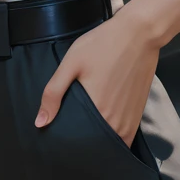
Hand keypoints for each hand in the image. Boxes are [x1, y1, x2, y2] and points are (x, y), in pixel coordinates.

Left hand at [34, 6, 159, 146]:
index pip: (83, 144)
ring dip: (101, 142)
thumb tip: (40, 123)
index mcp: (99, 112)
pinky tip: (101, 123)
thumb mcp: (71, 64)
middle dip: (86, 146)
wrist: (139, 33)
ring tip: (86, 132)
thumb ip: (54, 94)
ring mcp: (131, 118)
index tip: (62, 144)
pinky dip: (114, 134)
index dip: (72, 147)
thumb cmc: (103, 45)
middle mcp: (118, 121)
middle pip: (98, 145)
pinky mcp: (138, 111)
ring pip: (113, 142)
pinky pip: (125, 134)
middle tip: (72, 138)